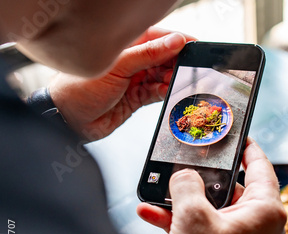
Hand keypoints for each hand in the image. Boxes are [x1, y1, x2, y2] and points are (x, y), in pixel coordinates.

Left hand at [49, 27, 193, 139]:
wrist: (69, 120)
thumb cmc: (80, 88)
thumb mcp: (117, 66)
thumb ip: (148, 54)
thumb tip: (175, 41)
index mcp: (126, 46)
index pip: (159, 38)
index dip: (178, 41)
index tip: (195, 46)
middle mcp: (132, 61)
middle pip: (165, 58)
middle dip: (177, 63)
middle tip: (188, 69)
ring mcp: (136, 80)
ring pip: (164, 76)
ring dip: (172, 80)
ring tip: (177, 83)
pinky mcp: (138, 98)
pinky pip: (159, 93)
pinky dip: (165, 93)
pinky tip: (169, 93)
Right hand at [137, 138, 286, 233]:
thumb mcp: (192, 218)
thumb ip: (186, 186)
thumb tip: (184, 175)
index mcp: (265, 209)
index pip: (260, 166)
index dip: (246, 147)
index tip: (237, 135)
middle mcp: (259, 222)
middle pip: (232, 187)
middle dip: (203, 178)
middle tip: (188, 164)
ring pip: (214, 208)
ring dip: (186, 201)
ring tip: (160, 193)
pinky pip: (206, 227)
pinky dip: (185, 221)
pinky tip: (154, 214)